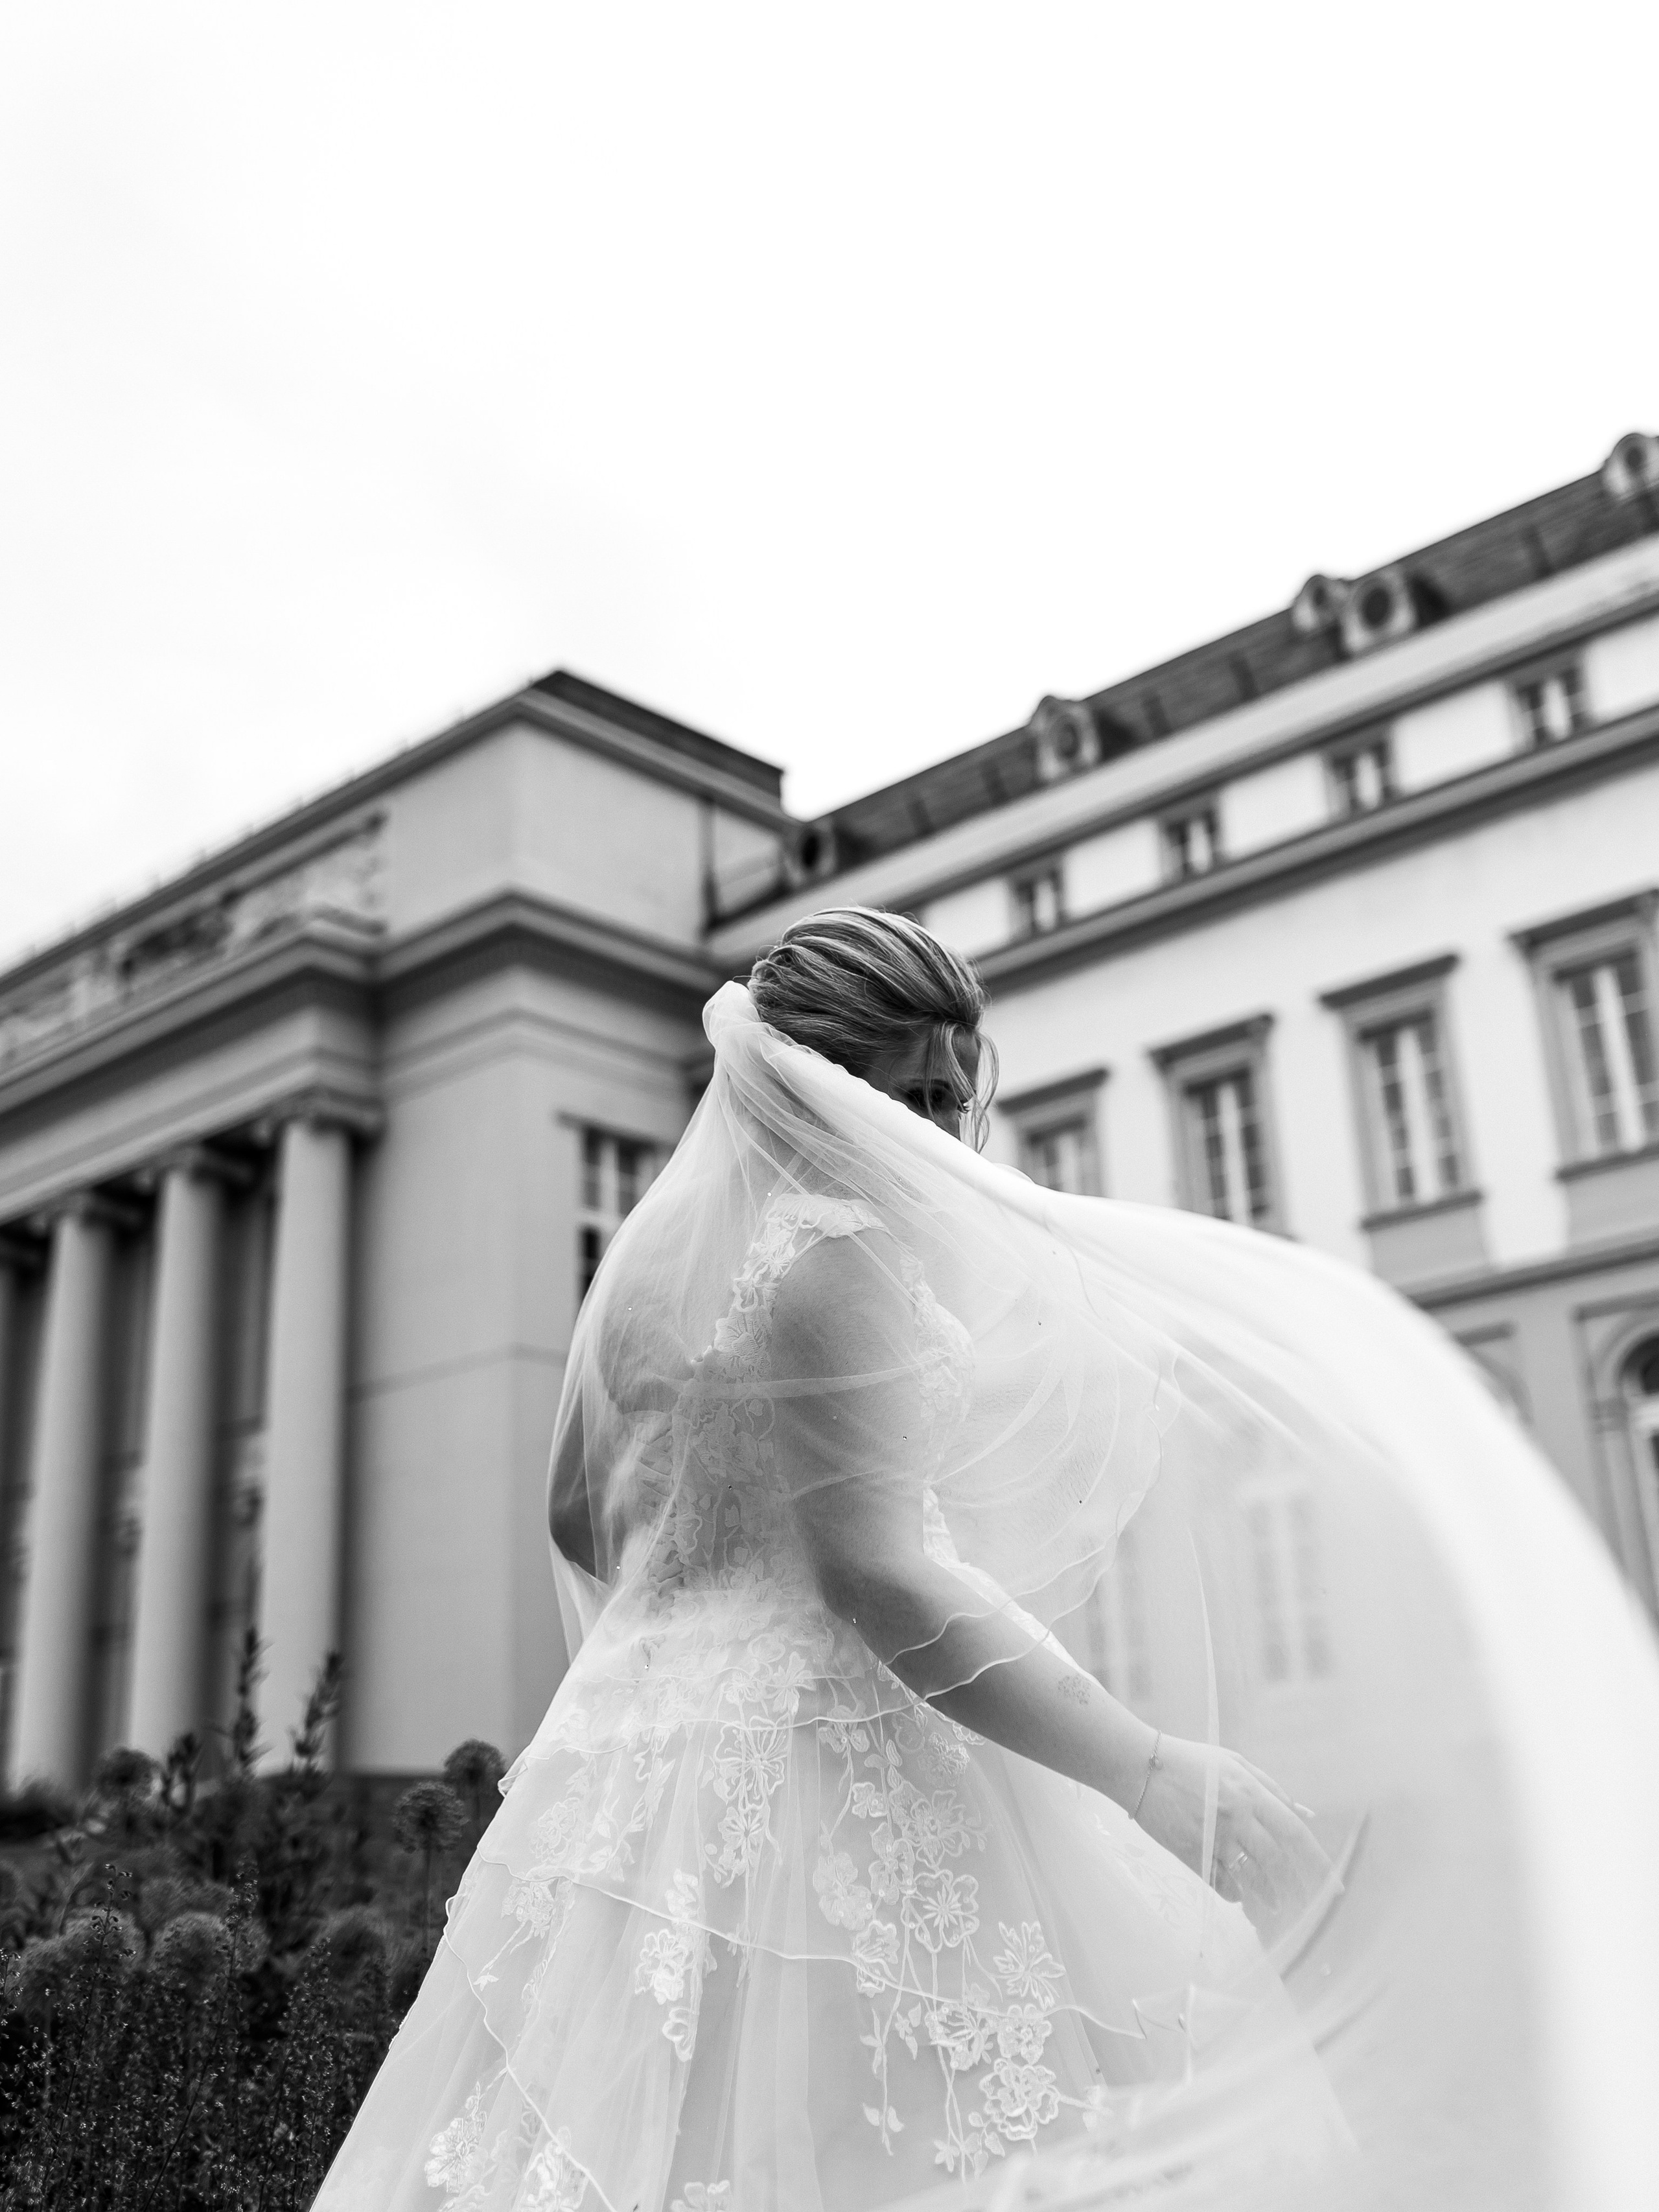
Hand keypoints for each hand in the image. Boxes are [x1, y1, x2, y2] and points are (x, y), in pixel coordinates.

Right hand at [1133, 1734, 1333, 1939]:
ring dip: (1269, 1898)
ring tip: (1277, 1907)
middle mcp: (1237, 1815)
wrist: (1139, 1766)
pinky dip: (1236, 1894)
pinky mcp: (1192, 1852)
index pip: (1294, 1832)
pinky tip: (1240, 1893)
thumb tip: (1306, 1814)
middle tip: (1308, 1907)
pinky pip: (1223, 1884)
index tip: (1334, 1886)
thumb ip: (1272, 1788)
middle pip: (1278, 1862)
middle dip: (1298, 1889)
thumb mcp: (1234, 1763)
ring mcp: (1214, 1836)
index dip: (1317, 1862)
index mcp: (1251, 1791)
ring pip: (1253, 1879)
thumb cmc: (1190, 1761)